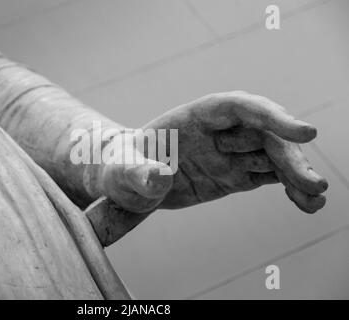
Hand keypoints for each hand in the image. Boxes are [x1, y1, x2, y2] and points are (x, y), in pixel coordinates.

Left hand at [96, 91, 327, 213]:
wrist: (129, 183)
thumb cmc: (122, 169)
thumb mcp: (123, 172)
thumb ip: (138, 173)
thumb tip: (158, 177)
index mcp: (193, 117)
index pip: (238, 107)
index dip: (270, 116)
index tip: (302, 132)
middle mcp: (218, 131)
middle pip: (263, 134)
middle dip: (289, 155)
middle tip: (313, 183)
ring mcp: (229, 153)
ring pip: (272, 156)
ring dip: (297, 173)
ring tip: (316, 198)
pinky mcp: (235, 174)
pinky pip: (268, 177)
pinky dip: (288, 187)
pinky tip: (306, 203)